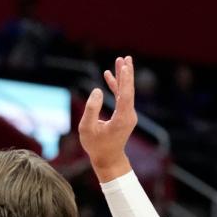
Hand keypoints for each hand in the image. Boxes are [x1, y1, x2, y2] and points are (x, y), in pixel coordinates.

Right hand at [79, 56, 137, 178]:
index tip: (125, 66)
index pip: (125, 95)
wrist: (107, 158)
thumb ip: (91, 109)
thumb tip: (97, 90)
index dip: (124, 80)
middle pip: (129, 90)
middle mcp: (128, 115)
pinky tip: (109, 76)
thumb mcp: (87, 128)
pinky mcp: (125, 115)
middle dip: (127, 73)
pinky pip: (122, 97)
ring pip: (126, 92)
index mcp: (121, 118)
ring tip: (120, 61)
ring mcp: (128, 114)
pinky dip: (116, 86)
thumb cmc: (95, 145)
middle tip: (126, 58)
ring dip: (122, 77)